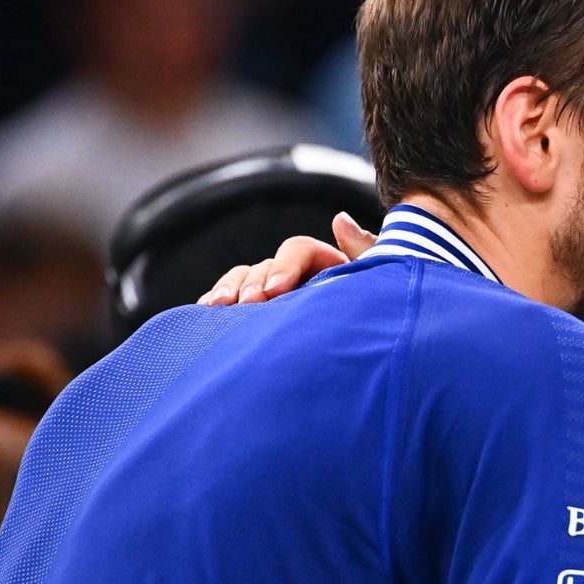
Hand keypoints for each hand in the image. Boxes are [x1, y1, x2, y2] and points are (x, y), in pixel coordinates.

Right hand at [198, 211, 376, 305]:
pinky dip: (216, 306)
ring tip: (216, 308)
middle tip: (247, 304)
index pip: (298, 250)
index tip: (276, 290)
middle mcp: (298, 278)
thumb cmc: (378, 319)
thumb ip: (364, 252)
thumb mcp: (379, 284)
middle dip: (252, 282)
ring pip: (244, 282)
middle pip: (266, 266)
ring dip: (228, 291)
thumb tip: (340, 219)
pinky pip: (231, 305)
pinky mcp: (260, 320)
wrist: (363, 364)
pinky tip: (204, 315)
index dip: (284, 265)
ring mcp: (276, 300)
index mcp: (327, 265)